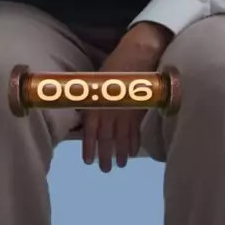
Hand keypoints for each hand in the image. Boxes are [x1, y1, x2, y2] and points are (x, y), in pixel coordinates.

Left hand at [82, 22, 171, 172]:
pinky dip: (134, 143)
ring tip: (120, 165)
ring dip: (120, 153)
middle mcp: (111, 110)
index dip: (89, 146)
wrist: (138, 55)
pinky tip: (132, 152)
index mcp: (98, 102)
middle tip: (105, 170)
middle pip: (107, 137)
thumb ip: (91, 97)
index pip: (91, 129)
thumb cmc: (115, 64)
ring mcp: (126, 111)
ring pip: (122, 137)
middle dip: (105, 155)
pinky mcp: (140, 110)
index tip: (88, 161)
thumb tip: (84, 111)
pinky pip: (136, 131)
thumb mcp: (97, 79)